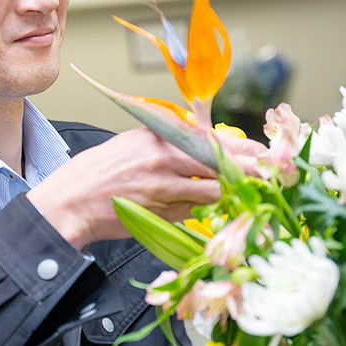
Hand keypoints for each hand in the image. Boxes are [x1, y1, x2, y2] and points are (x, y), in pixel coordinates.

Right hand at [28, 128, 262, 248]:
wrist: (72, 200)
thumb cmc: (101, 171)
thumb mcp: (135, 143)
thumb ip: (169, 142)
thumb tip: (206, 143)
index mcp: (158, 134)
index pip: (210, 136)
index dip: (243, 146)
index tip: (264, 151)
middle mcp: (164, 156)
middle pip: (220, 161)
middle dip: (250, 169)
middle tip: (272, 173)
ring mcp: (164, 185)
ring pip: (213, 187)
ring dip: (234, 191)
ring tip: (251, 191)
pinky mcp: (161, 211)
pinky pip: (195, 209)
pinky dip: (207, 208)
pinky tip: (219, 207)